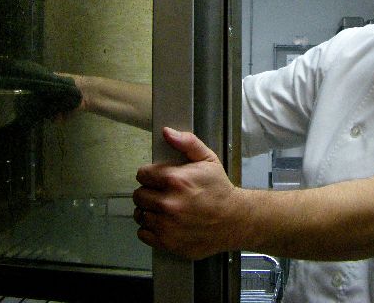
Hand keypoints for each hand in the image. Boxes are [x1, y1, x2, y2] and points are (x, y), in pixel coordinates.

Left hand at [132, 127, 240, 258]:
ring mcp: (166, 225)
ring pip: (140, 214)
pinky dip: (151, 229)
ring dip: (149, 211)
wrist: (234, 220)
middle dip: (149, 193)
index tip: (159, 179)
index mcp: (175, 180)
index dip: (150, 175)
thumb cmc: (220, 190)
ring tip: (164, 209)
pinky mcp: (167, 242)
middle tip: (163, 194)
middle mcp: (168, 203)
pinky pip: (143, 233)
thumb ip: (187, 142)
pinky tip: (165, 223)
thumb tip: (167, 132)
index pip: (142, 175)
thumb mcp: (208, 160)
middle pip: (138, 195)